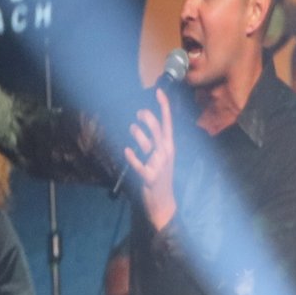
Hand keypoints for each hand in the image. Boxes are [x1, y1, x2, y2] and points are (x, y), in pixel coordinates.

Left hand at [123, 89, 178, 232]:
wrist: (163, 202)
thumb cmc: (160, 177)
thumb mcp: (160, 157)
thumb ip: (153, 142)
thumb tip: (142, 125)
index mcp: (169, 147)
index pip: (167, 123)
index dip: (164, 107)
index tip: (159, 91)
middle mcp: (166, 153)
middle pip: (157, 130)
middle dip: (148, 118)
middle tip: (139, 113)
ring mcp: (159, 165)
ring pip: (148, 144)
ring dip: (138, 134)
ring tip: (132, 129)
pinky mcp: (150, 177)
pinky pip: (139, 165)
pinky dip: (132, 157)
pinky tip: (126, 151)